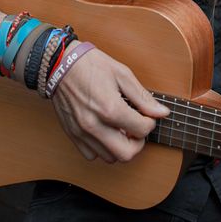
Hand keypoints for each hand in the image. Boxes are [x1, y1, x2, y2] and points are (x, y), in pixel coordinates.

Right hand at [50, 49, 169, 162]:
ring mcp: (82, 132)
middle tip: (136, 128)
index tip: (146, 115)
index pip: (142, 130)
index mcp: (110, 108)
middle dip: (138, 142)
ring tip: (120, 129)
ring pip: (109, 157)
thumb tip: (161, 112)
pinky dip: (102, 148)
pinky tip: (105, 132)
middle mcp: (95, 125)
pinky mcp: (72, 134)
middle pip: (127, 154)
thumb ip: (142, 97)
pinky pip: (91, 155)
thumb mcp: (122, 74)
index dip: (150, 122)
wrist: (59, 64)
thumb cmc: (91, 65)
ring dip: (120, 146)